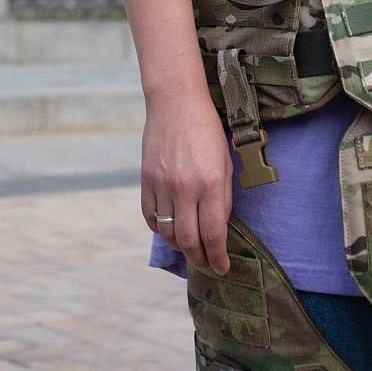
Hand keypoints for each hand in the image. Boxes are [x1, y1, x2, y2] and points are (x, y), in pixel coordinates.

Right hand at [140, 89, 232, 273]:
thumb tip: (218, 228)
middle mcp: (185, 189)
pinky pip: (150, 218)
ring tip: (190, 247)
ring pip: (167, 233)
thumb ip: (223, 196)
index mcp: (210, 183)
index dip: (218, 257)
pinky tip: (169, 230)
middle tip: (207, 264)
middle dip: (200, 259)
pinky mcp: (146, 181)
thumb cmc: (208, 130)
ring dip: (180, 246)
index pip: (213, 234)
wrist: (176, 102)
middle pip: (189, 241)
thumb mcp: (225, 161)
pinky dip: (160, 229)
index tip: (223, 268)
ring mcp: (162, 186)